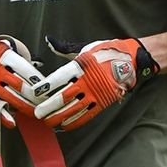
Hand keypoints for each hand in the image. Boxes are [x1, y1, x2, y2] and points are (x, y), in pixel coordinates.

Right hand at [0, 36, 45, 123]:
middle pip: (19, 85)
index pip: (25, 70)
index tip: (48, 88)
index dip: (38, 80)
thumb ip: (26, 59)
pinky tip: (12, 123)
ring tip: (36, 112)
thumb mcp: (14, 48)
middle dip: (34, 96)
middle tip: (46, 103)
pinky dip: (3, 116)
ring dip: (24, 106)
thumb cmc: (1, 53)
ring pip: (9, 97)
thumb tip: (40, 75)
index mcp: (6, 56)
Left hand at [33, 38, 159, 130]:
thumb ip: (64, 48)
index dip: (47, 86)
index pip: (60, 78)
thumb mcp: (84, 48)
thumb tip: (49, 41)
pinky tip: (64, 126)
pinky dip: (74, 122)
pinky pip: (87, 115)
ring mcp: (96, 93)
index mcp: (81, 65)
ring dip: (59, 117)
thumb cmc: (105, 53)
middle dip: (49, 106)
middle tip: (38, 113)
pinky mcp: (103, 103)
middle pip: (65, 97)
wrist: (131, 60)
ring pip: (74, 109)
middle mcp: (88, 81)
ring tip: (48, 122)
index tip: (35, 92)